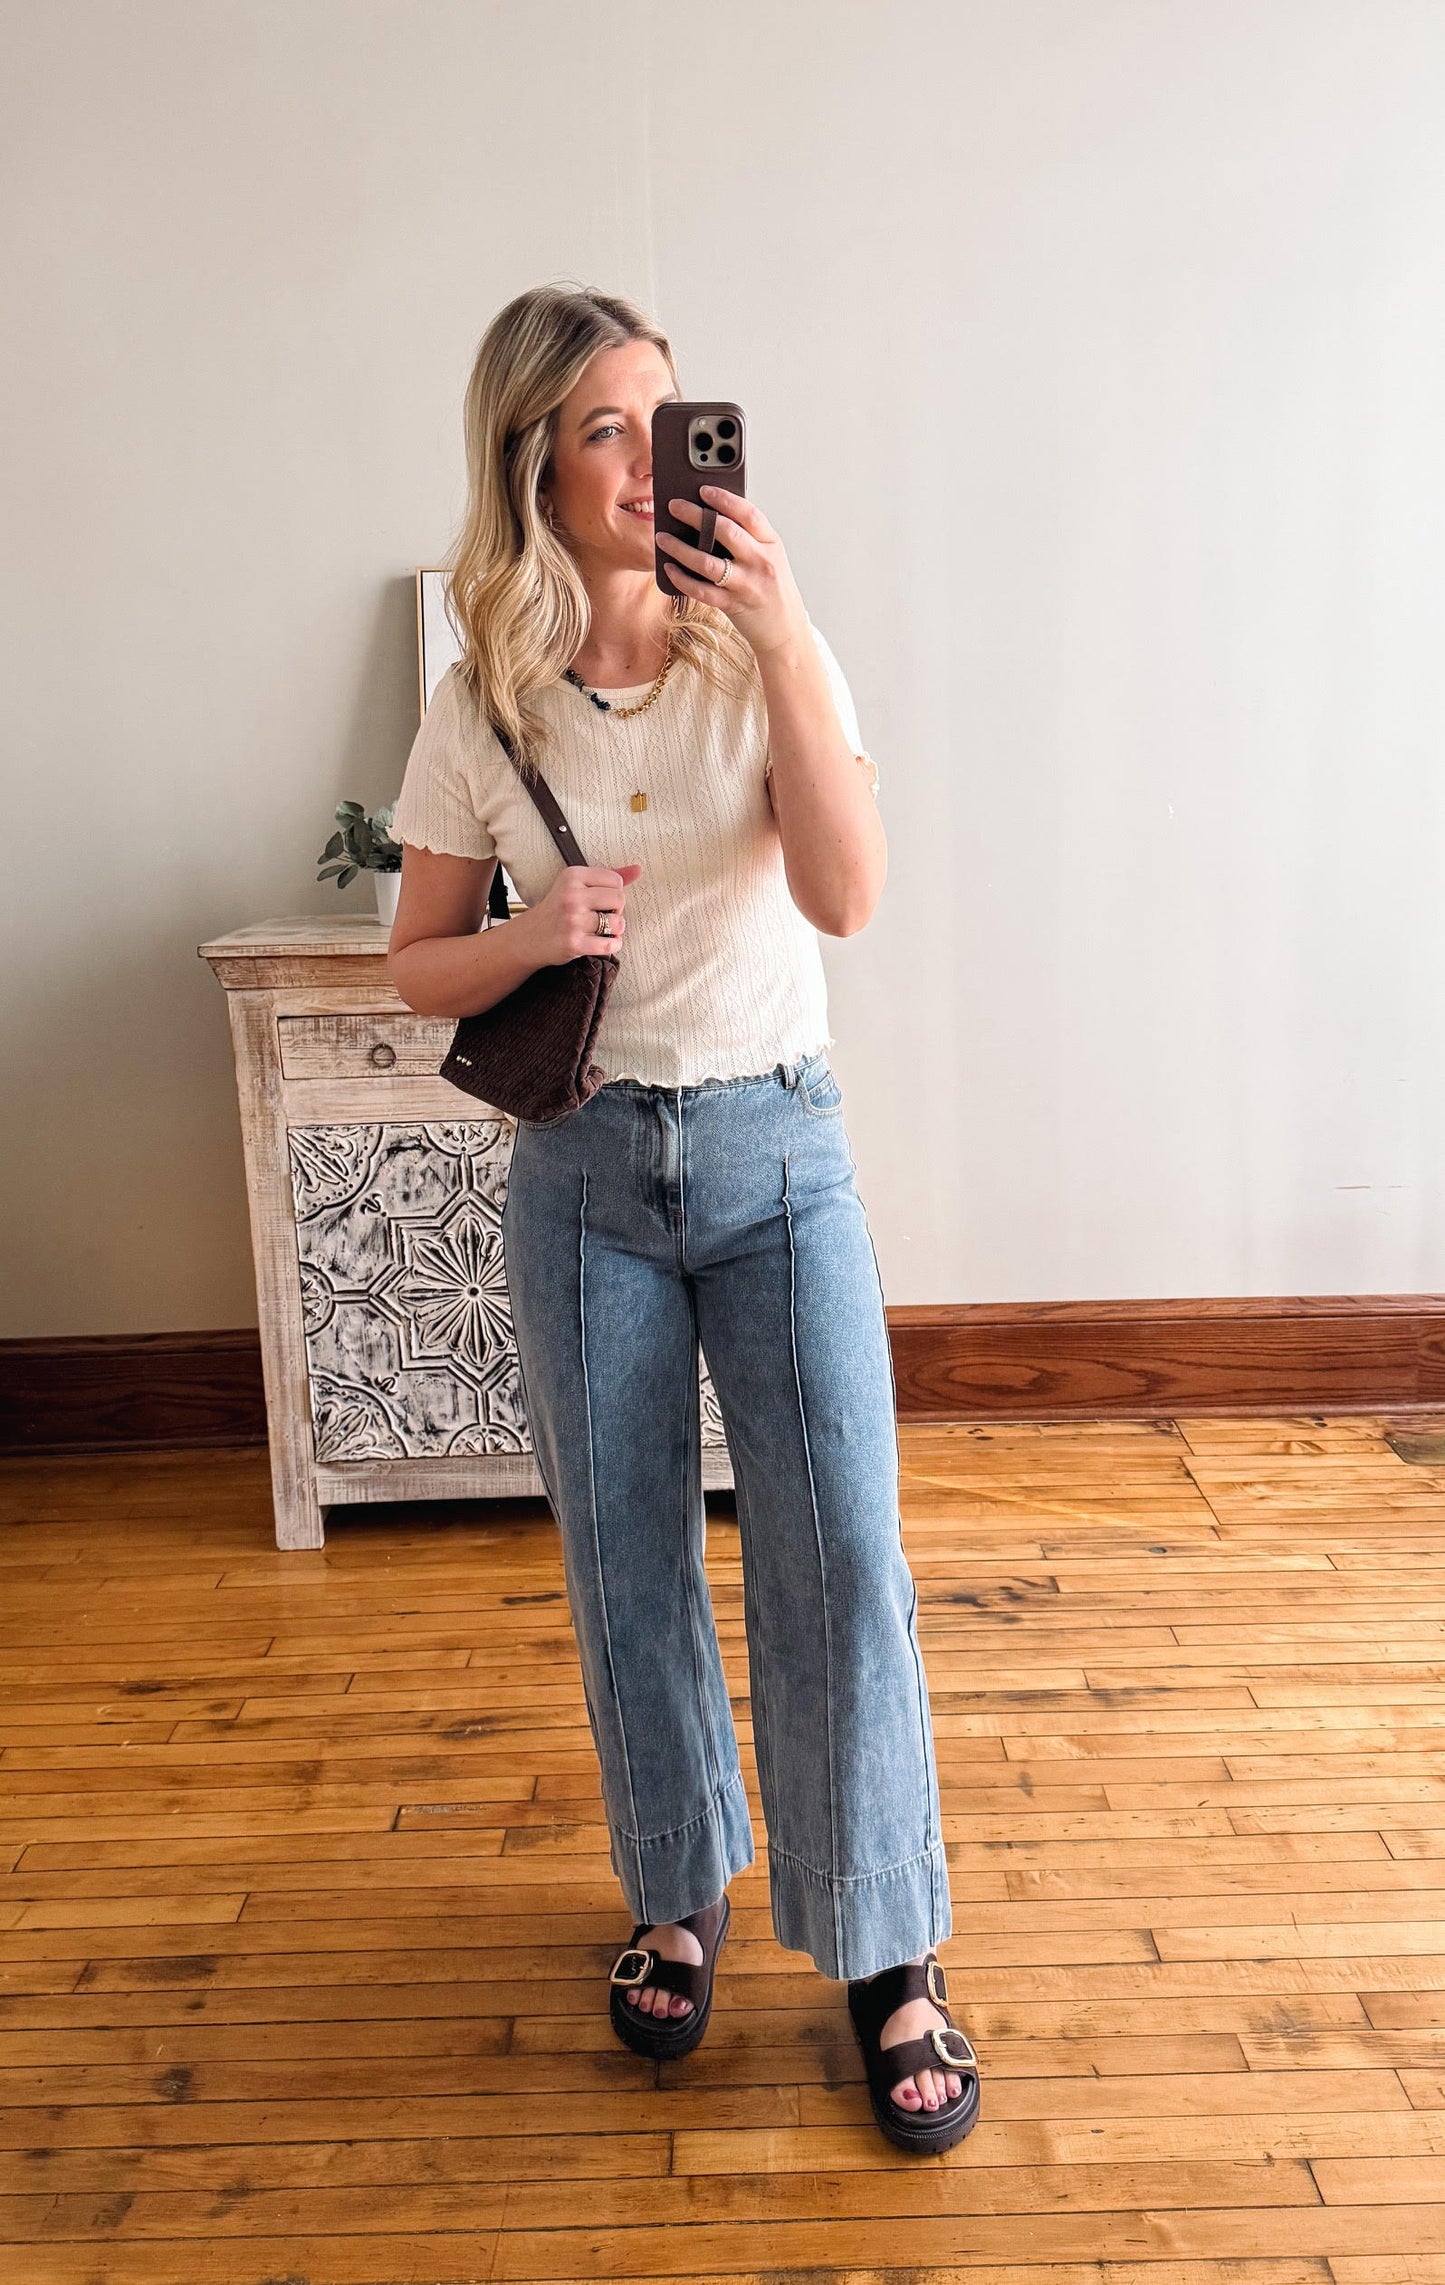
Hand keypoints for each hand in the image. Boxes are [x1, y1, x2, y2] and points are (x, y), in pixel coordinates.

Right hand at [527, 863, 640, 964]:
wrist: (529, 937)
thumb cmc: (558, 909)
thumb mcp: (577, 885)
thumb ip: (607, 877)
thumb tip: (638, 870)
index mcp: (572, 875)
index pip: (616, 881)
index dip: (614, 893)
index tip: (602, 901)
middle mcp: (571, 895)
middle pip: (619, 899)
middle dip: (616, 911)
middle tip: (603, 916)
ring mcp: (572, 920)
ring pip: (618, 923)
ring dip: (616, 930)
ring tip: (603, 930)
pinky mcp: (574, 943)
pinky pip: (610, 944)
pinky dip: (613, 945)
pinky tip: (603, 943)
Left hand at [655, 487, 807, 659]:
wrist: (785, 630)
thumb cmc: (771, 588)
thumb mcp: (769, 557)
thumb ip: (748, 538)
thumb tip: (709, 516)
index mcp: (771, 543)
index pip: (748, 514)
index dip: (724, 498)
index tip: (703, 489)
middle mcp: (761, 561)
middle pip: (725, 531)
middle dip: (695, 515)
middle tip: (673, 506)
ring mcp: (747, 584)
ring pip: (707, 562)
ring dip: (680, 548)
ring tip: (662, 537)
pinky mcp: (733, 605)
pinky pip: (701, 590)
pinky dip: (681, 578)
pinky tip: (668, 568)